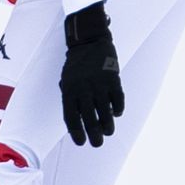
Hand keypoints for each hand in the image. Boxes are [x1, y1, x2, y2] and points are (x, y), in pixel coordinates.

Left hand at [58, 5, 123, 146]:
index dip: (76, 133)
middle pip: (89, 118)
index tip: (81, 143)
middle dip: (94, 134)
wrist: (89, 40)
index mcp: (69, 90)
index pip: (71, 117)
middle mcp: (84, 89)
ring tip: (108, 132)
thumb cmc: (76, 65)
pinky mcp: (113, 79)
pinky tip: (117, 114)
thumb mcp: (66, 80)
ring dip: (108, 125)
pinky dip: (118, 109)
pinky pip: (118, 99)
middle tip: (97, 144)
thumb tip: (75, 122)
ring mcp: (99, 84)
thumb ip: (70, 99)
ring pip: (106, 111)